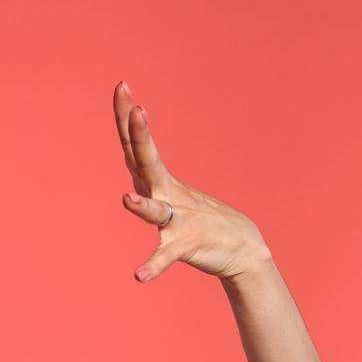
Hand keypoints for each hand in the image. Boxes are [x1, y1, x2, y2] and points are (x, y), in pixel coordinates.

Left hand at [113, 81, 271, 282]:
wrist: (240, 248)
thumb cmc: (198, 220)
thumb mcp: (166, 193)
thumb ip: (145, 175)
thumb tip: (126, 156)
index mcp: (158, 180)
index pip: (137, 144)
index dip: (127, 116)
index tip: (121, 85)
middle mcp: (166, 195)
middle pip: (146, 162)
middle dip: (140, 136)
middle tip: (137, 108)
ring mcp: (176, 220)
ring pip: (155, 212)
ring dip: (142, 206)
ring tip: (126, 200)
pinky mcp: (184, 246)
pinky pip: (165, 258)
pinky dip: (153, 266)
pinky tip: (139, 276)